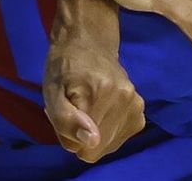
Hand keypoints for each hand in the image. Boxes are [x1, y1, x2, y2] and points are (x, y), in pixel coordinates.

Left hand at [44, 7, 145, 162]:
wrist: (88, 44)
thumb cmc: (64, 68)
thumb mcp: (51, 92)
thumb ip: (66, 120)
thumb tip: (92, 141)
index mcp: (100, 93)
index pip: (83, 148)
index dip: (69, 135)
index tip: (64, 112)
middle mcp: (124, 100)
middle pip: (97, 148)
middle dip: (81, 134)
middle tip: (73, 107)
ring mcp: (136, 106)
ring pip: (108, 145)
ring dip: (94, 131)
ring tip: (86, 106)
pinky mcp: (140, 112)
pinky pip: (119, 138)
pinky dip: (106, 130)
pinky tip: (100, 110)